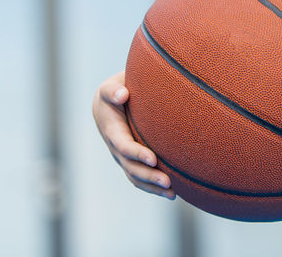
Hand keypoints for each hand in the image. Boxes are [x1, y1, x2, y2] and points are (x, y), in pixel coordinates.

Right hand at [92, 70, 175, 199]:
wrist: (108, 103)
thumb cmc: (115, 93)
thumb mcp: (110, 88)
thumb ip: (113, 91)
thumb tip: (122, 94)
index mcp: (112, 131)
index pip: (124, 146)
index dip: (137, 153)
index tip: (153, 159)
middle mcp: (116, 148)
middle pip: (131, 168)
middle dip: (149, 176)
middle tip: (168, 182)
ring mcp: (123, 157)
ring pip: (136, 177)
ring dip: (153, 187)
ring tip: (173, 194)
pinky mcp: (131, 161)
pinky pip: (140, 179)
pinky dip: (153, 188)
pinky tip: (172, 194)